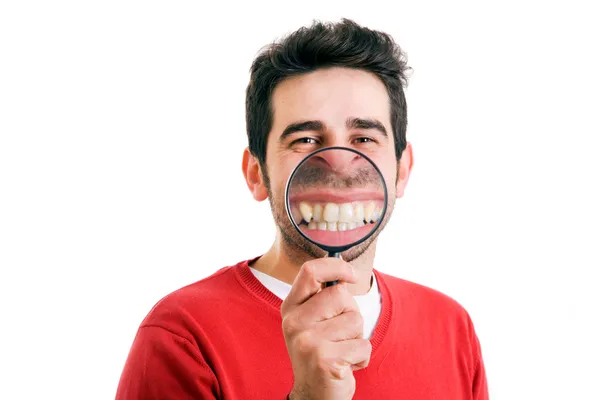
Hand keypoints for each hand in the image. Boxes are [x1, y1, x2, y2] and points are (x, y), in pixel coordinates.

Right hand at [281, 257, 370, 399]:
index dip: (336, 266)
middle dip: (351, 313)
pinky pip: (363, 345)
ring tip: (341, 351)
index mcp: (291, 308)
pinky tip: (346, 366)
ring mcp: (307, 341)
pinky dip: (362, 357)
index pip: (310, 271)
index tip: (352, 275)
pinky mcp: (324, 359)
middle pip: (340, 295)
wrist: (314, 395)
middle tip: (340, 334)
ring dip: (357, 337)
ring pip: (355, 320)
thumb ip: (324, 298)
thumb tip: (346, 273)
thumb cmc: (321, 352)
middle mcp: (294, 322)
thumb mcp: (314, 322)